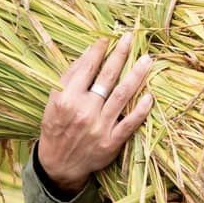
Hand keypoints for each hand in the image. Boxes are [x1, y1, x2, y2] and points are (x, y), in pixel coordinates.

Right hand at [37, 33, 153, 194]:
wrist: (59, 164)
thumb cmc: (56, 128)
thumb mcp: (53, 102)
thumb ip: (69, 78)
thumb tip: (88, 53)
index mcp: (67, 99)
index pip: (86, 69)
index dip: (99, 51)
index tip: (108, 38)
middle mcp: (84, 111)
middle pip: (107, 78)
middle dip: (120, 55)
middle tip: (131, 38)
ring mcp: (99, 127)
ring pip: (122, 96)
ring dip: (136, 75)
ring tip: (147, 60)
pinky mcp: (111, 142)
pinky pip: (130, 123)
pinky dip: (141, 109)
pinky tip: (150, 96)